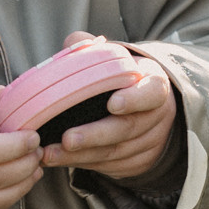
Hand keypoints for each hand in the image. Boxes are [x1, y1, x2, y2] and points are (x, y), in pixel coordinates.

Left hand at [43, 50, 178, 186]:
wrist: (147, 109)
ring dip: (81, 156)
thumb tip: (74, 42)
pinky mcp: (139, 162)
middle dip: (95, 136)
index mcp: (154, 85)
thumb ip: (94, 49)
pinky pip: (111, 167)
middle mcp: (158, 116)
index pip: (152, 93)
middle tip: (67, 139)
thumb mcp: (117, 60)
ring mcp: (150, 142)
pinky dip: (84, 164)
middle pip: (128, 128)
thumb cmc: (124, 81)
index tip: (112, 103)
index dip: (134, 99)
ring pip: (117, 152)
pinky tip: (60, 160)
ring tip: (50, 153)